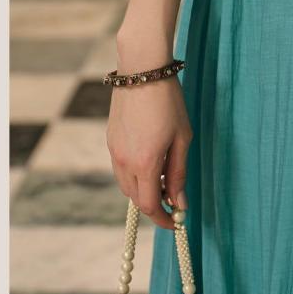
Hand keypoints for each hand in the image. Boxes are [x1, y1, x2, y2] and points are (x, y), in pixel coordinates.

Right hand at [106, 70, 192, 230]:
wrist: (142, 71)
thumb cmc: (168, 103)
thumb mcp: (182, 138)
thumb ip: (179, 173)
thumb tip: (179, 202)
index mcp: (145, 164)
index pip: (150, 206)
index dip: (164, 219)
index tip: (177, 222)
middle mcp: (124, 162)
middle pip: (136, 199)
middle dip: (155, 206)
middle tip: (174, 201)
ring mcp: (114, 151)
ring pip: (126, 185)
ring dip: (144, 190)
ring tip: (165, 179)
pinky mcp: (110, 141)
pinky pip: (121, 169)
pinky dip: (135, 175)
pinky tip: (151, 162)